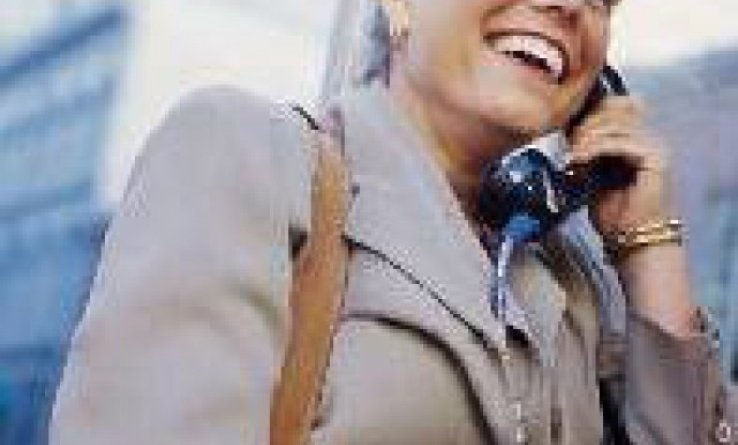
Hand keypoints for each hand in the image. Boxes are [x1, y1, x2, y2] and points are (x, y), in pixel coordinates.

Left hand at [569, 96, 673, 234]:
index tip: (565, 131)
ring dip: (586, 137)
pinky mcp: (656, 158)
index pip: (613, 107)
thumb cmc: (614, 215)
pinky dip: (595, 148)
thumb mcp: (593, 175)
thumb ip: (587, 152)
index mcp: (637, 139)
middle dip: (584, 125)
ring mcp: (655, 146)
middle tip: (566, 145)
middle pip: (613, 110)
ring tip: (572, 156)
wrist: (633, 242)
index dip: (588, 115)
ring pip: (614, 124)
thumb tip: (568, 134)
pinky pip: (620, 142)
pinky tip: (579, 159)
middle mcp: (649, 138)